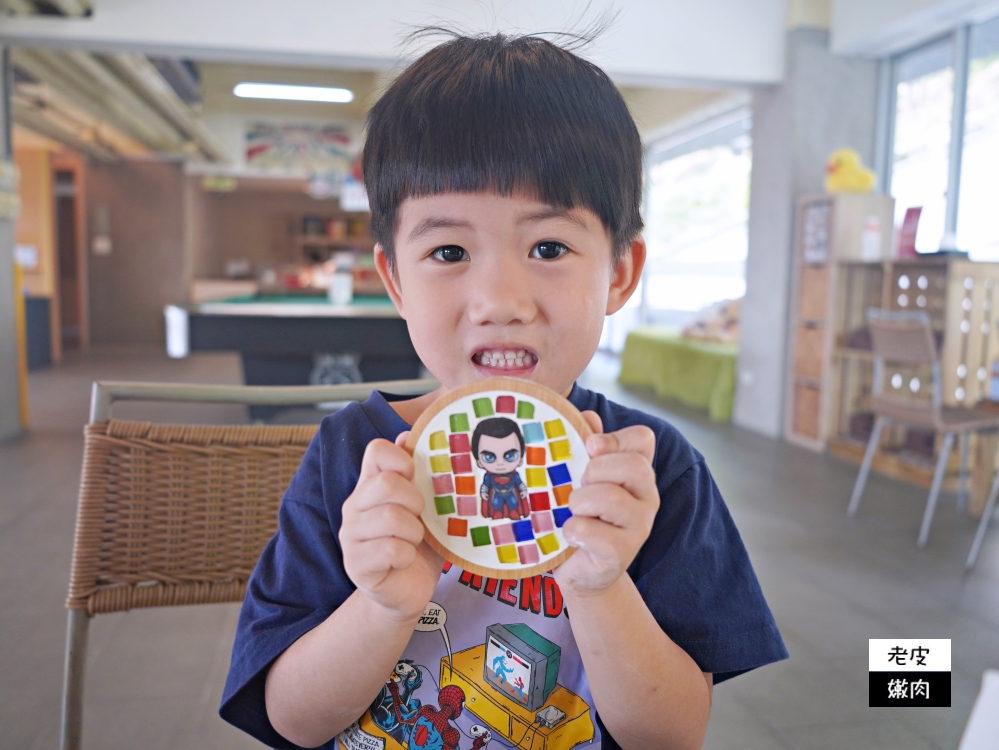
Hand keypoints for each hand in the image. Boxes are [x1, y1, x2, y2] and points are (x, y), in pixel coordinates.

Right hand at [340, 432, 443, 620]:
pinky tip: (403, 561)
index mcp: (370, 485)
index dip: (402, 459)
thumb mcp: (425, 507)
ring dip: (414, 533)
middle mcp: (354, 505)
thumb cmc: (418, 545)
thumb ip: (417, 475)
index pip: (376, 450)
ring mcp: (350, 535)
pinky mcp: (355, 564)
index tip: (415, 479)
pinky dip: (407, 556)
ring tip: (413, 541)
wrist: (408, 590)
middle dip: (414, 501)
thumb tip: (406, 434)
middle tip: (420, 517)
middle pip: (386, 483)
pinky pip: (390, 550)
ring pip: (391, 518)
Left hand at [553, 412, 657, 595]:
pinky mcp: (622, 553)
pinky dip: (573, 530)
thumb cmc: (582, 515)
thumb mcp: (582, 478)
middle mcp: (647, 497)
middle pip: (633, 465)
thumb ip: (587, 446)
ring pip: (611, 497)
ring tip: (574, 512)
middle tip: (580, 487)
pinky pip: (593, 532)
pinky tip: (571, 535)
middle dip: (595, 471)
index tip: (590, 448)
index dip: (615, 438)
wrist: (581, 569)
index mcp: (638, 472)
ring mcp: (639, 526)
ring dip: (580, 502)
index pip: (643, 439)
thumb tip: (588, 416)